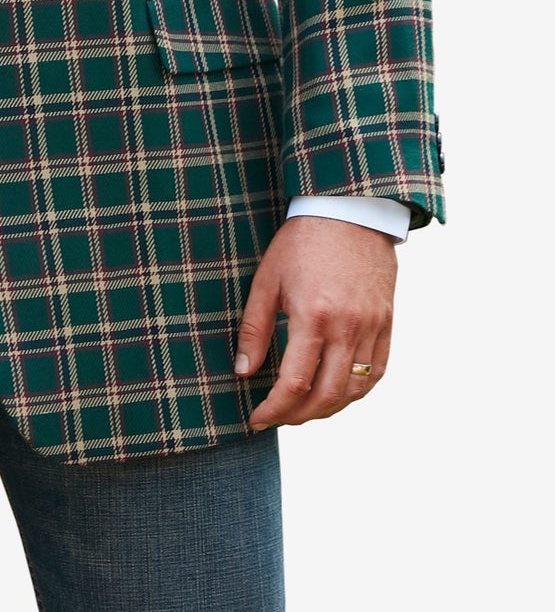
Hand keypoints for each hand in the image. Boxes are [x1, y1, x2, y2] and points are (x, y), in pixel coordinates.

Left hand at [234, 216, 396, 428]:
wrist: (348, 210)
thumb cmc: (301, 242)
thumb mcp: (267, 280)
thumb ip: (254, 329)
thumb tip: (243, 372)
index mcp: (313, 316)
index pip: (294, 383)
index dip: (274, 409)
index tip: (256, 419)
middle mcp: (347, 328)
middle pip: (326, 396)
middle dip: (298, 417)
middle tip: (278, 419)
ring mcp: (371, 327)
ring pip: (354, 390)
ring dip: (328, 410)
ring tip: (304, 411)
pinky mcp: (387, 322)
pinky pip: (377, 372)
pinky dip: (357, 392)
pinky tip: (337, 394)